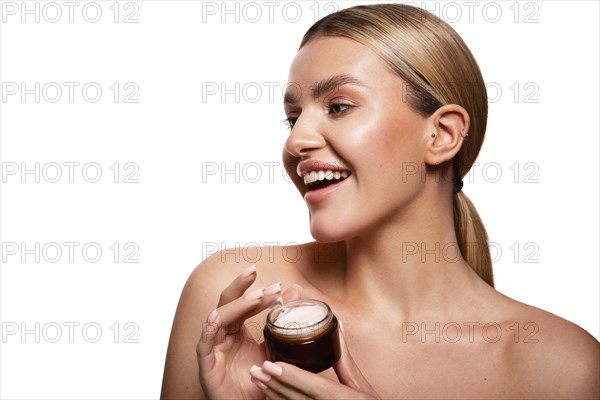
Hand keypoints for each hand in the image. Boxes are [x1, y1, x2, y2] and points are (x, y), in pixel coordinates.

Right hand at [196, 264, 301, 398]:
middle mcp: (222, 335)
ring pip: (218, 318)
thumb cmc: (258, 382)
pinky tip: (217, 317)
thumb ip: (282, 321)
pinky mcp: (206, 367)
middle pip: (227, 303)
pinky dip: (209, 329)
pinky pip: (204, 344)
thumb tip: (296, 290)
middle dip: (243, 288)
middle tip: (260, 276)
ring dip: (237, 306)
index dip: (255, 290)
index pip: (242, 301)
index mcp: (236, 330)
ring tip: (257, 298)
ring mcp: (213, 349)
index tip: (276, 284)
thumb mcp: (275, 348)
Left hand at [249, 320, 380, 398]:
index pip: (313, 387)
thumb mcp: (361, 386)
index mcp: (342, 398)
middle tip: (255, 369)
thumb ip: (345, 358)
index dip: (289, 376)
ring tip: (257, 379)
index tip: (269, 365)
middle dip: (273, 383)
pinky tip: (269, 394)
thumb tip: (337, 325)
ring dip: (272, 394)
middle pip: (295, 398)